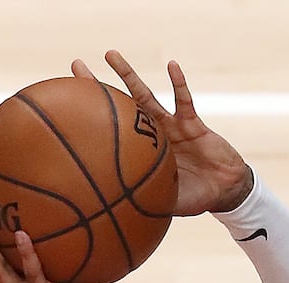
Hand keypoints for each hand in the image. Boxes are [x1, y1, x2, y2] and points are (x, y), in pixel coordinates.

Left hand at [85, 52, 253, 215]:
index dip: (91, 119)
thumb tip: (119, 221)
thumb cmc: (195, 198)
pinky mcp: (191, 122)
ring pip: (144, 95)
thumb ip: (146, 205)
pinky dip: (179, 83)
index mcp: (141, 153)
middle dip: (97, 85)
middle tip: (75, 66)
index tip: (66, 105)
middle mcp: (151, 134)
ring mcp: (169, 125)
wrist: (223, 190)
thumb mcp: (166, 204)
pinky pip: (183, 100)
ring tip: (110, 54)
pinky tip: (171, 65)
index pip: (110, 132)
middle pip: (118, 105)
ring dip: (127, 75)